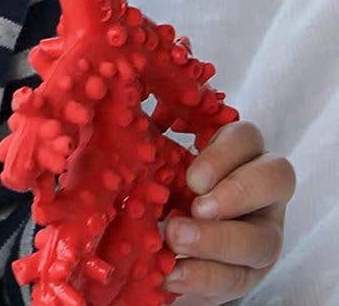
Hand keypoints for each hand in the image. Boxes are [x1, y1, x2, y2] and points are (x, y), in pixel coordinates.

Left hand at [159, 120, 295, 303]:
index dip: (225, 154)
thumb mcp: (158, 160)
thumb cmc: (160, 183)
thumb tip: (123, 119)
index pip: (247, 138)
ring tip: (176, 241)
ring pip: (266, 239)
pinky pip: (240, 279)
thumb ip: (151, 141)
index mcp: (237, 151)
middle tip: (197, 208)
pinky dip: (204, 278)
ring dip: (219, 242)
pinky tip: (172, 274)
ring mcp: (262, 232)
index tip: (192, 177)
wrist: (162, 239)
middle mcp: (260, 189)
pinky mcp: (250, 272)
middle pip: (276, 180)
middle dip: (237, 194)